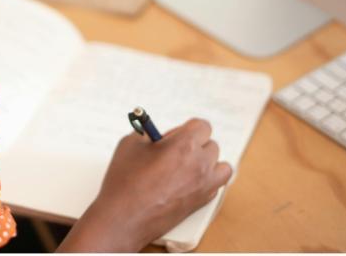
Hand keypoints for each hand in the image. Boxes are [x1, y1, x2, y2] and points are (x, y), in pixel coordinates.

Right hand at [57, 118, 231, 251]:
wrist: (124, 218)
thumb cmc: (125, 183)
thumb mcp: (131, 144)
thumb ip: (149, 133)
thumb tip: (157, 134)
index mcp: (184, 145)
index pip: (202, 126)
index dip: (188, 128)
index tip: (176, 134)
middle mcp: (199, 164)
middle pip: (211, 145)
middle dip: (195, 145)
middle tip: (175, 150)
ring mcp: (204, 185)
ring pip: (222, 166)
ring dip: (208, 163)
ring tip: (189, 166)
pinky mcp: (202, 203)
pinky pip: (216, 185)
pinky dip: (207, 181)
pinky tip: (188, 181)